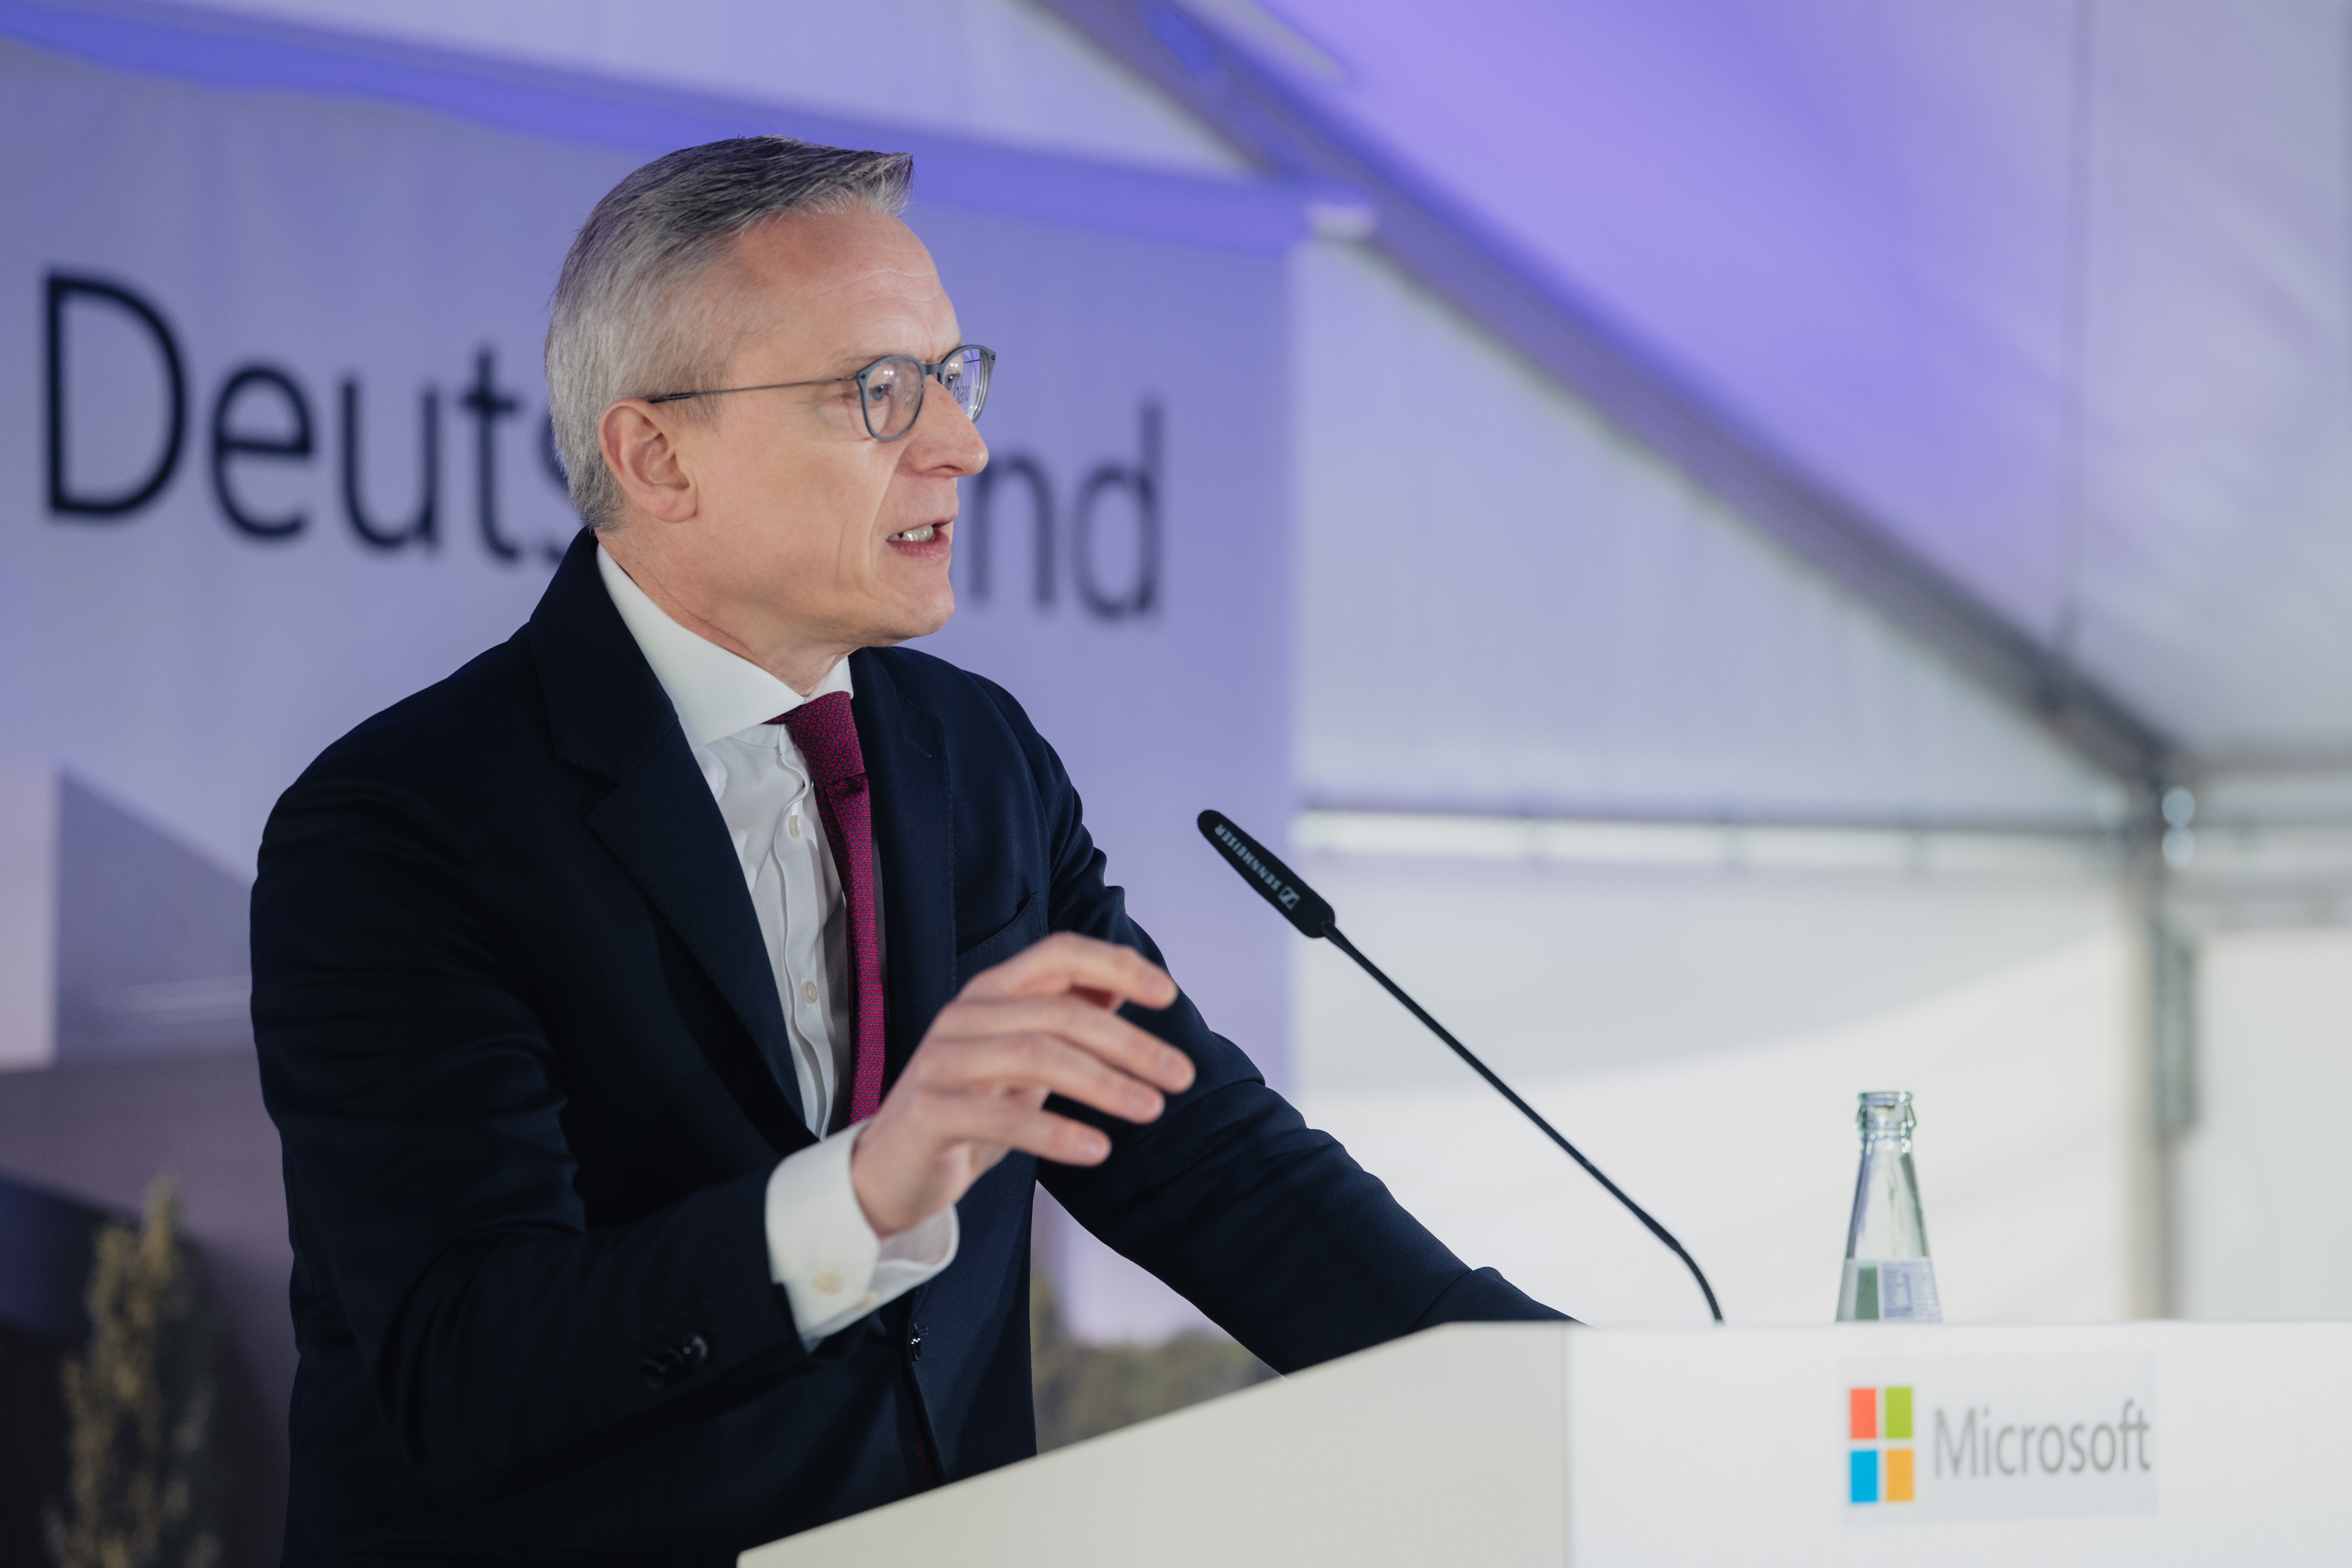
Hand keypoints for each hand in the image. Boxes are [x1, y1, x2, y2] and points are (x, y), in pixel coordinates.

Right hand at [848, 932, 1190, 1237]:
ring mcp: (943, 1060)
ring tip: (1151, 1108)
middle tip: (1180, 1076)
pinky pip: (1002, 1116)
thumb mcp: (1020, 1057)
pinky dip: (1056, 1132)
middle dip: (1129, 1043)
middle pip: (1060, 1013)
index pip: (1058, 954)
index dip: (1115, 965)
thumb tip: (1122, 986)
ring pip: (1037, 1056)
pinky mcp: (930, 1111)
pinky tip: (1096, 1149)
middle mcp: (965, 1014)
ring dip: (1104, 1083)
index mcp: (991, 992)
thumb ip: (1062, 1019)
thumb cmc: (967, 1108)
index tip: (1167, 993)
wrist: (891, 1170)